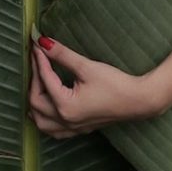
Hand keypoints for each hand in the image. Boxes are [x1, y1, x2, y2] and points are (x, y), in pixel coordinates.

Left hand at [27, 36, 160, 138]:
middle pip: (35, 102)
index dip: (39, 59)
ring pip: (41, 121)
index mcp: (66, 106)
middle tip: (38, 59)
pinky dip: (44, 117)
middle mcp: (66, 121)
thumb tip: (43, 41)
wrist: (138, 101)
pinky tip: (48, 103)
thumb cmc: (115, 83)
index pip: (44, 79)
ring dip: (35, 101)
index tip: (37, 43)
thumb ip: (62, 55)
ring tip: (38, 80)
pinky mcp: (80, 129)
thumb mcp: (86, 66)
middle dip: (34, 79)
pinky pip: (53, 129)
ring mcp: (72, 128)